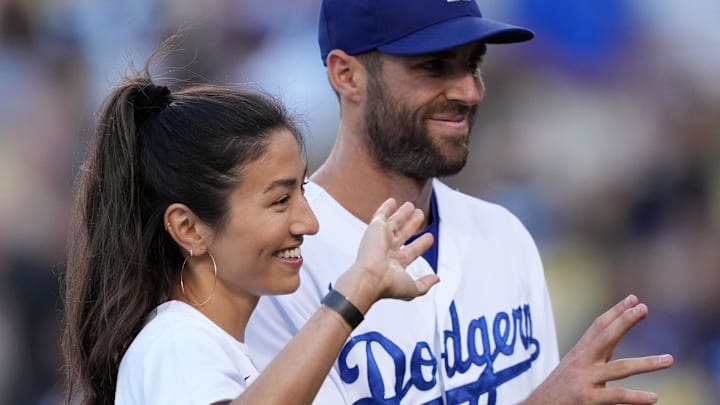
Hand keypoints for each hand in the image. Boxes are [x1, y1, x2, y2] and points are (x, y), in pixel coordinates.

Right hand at [334, 198, 438, 311]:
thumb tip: (436, 279)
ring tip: (411, 206)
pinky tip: (392, 202)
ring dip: (402, 214)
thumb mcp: (413, 288)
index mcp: (397, 263)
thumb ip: (425, 284)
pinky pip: (381, 215)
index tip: (429, 238)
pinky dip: (386, 208)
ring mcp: (382, 239)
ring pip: (394, 223)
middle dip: (412, 225)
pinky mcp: (375, 229)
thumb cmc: (388, 285)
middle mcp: (389, 250)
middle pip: (404, 234)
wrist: (371, 278)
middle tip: (420, 215)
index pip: (412, 251)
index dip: (421, 244)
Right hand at [524, 295, 673, 404]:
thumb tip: (611, 347)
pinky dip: (635, 397)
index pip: (598, 326)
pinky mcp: (587, 398)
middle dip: (625, 321)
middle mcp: (582, 362)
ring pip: (620, 368)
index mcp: (579, 353)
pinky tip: (653, 398)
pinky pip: (616, 396)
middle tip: (643, 308)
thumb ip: (592, 359)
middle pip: (606, 336)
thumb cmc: (557, 391)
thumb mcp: (572, 369)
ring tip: (669, 360)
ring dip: (646, 363)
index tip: (633, 299)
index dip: (616, 312)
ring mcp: (585, 379)